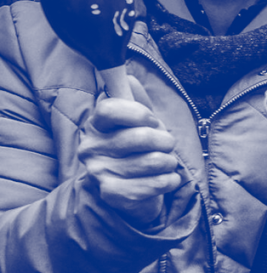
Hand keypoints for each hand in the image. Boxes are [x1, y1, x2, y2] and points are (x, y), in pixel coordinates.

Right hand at [79, 77, 182, 224]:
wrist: (130, 190)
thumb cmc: (137, 149)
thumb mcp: (137, 120)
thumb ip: (135, 98)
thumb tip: (129, 78)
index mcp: (95, 125)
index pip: (110, 108)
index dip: (139, 112)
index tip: (152, 120)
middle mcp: (90, 148)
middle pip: (142, 136)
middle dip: (166, 140)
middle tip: (167, 145)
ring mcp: (99, 172)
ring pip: (155, 160)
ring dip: (170, 162)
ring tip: (165, 163)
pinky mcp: (113, 194)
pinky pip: (157, 183)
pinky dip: (170, 180)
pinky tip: (166, 179)